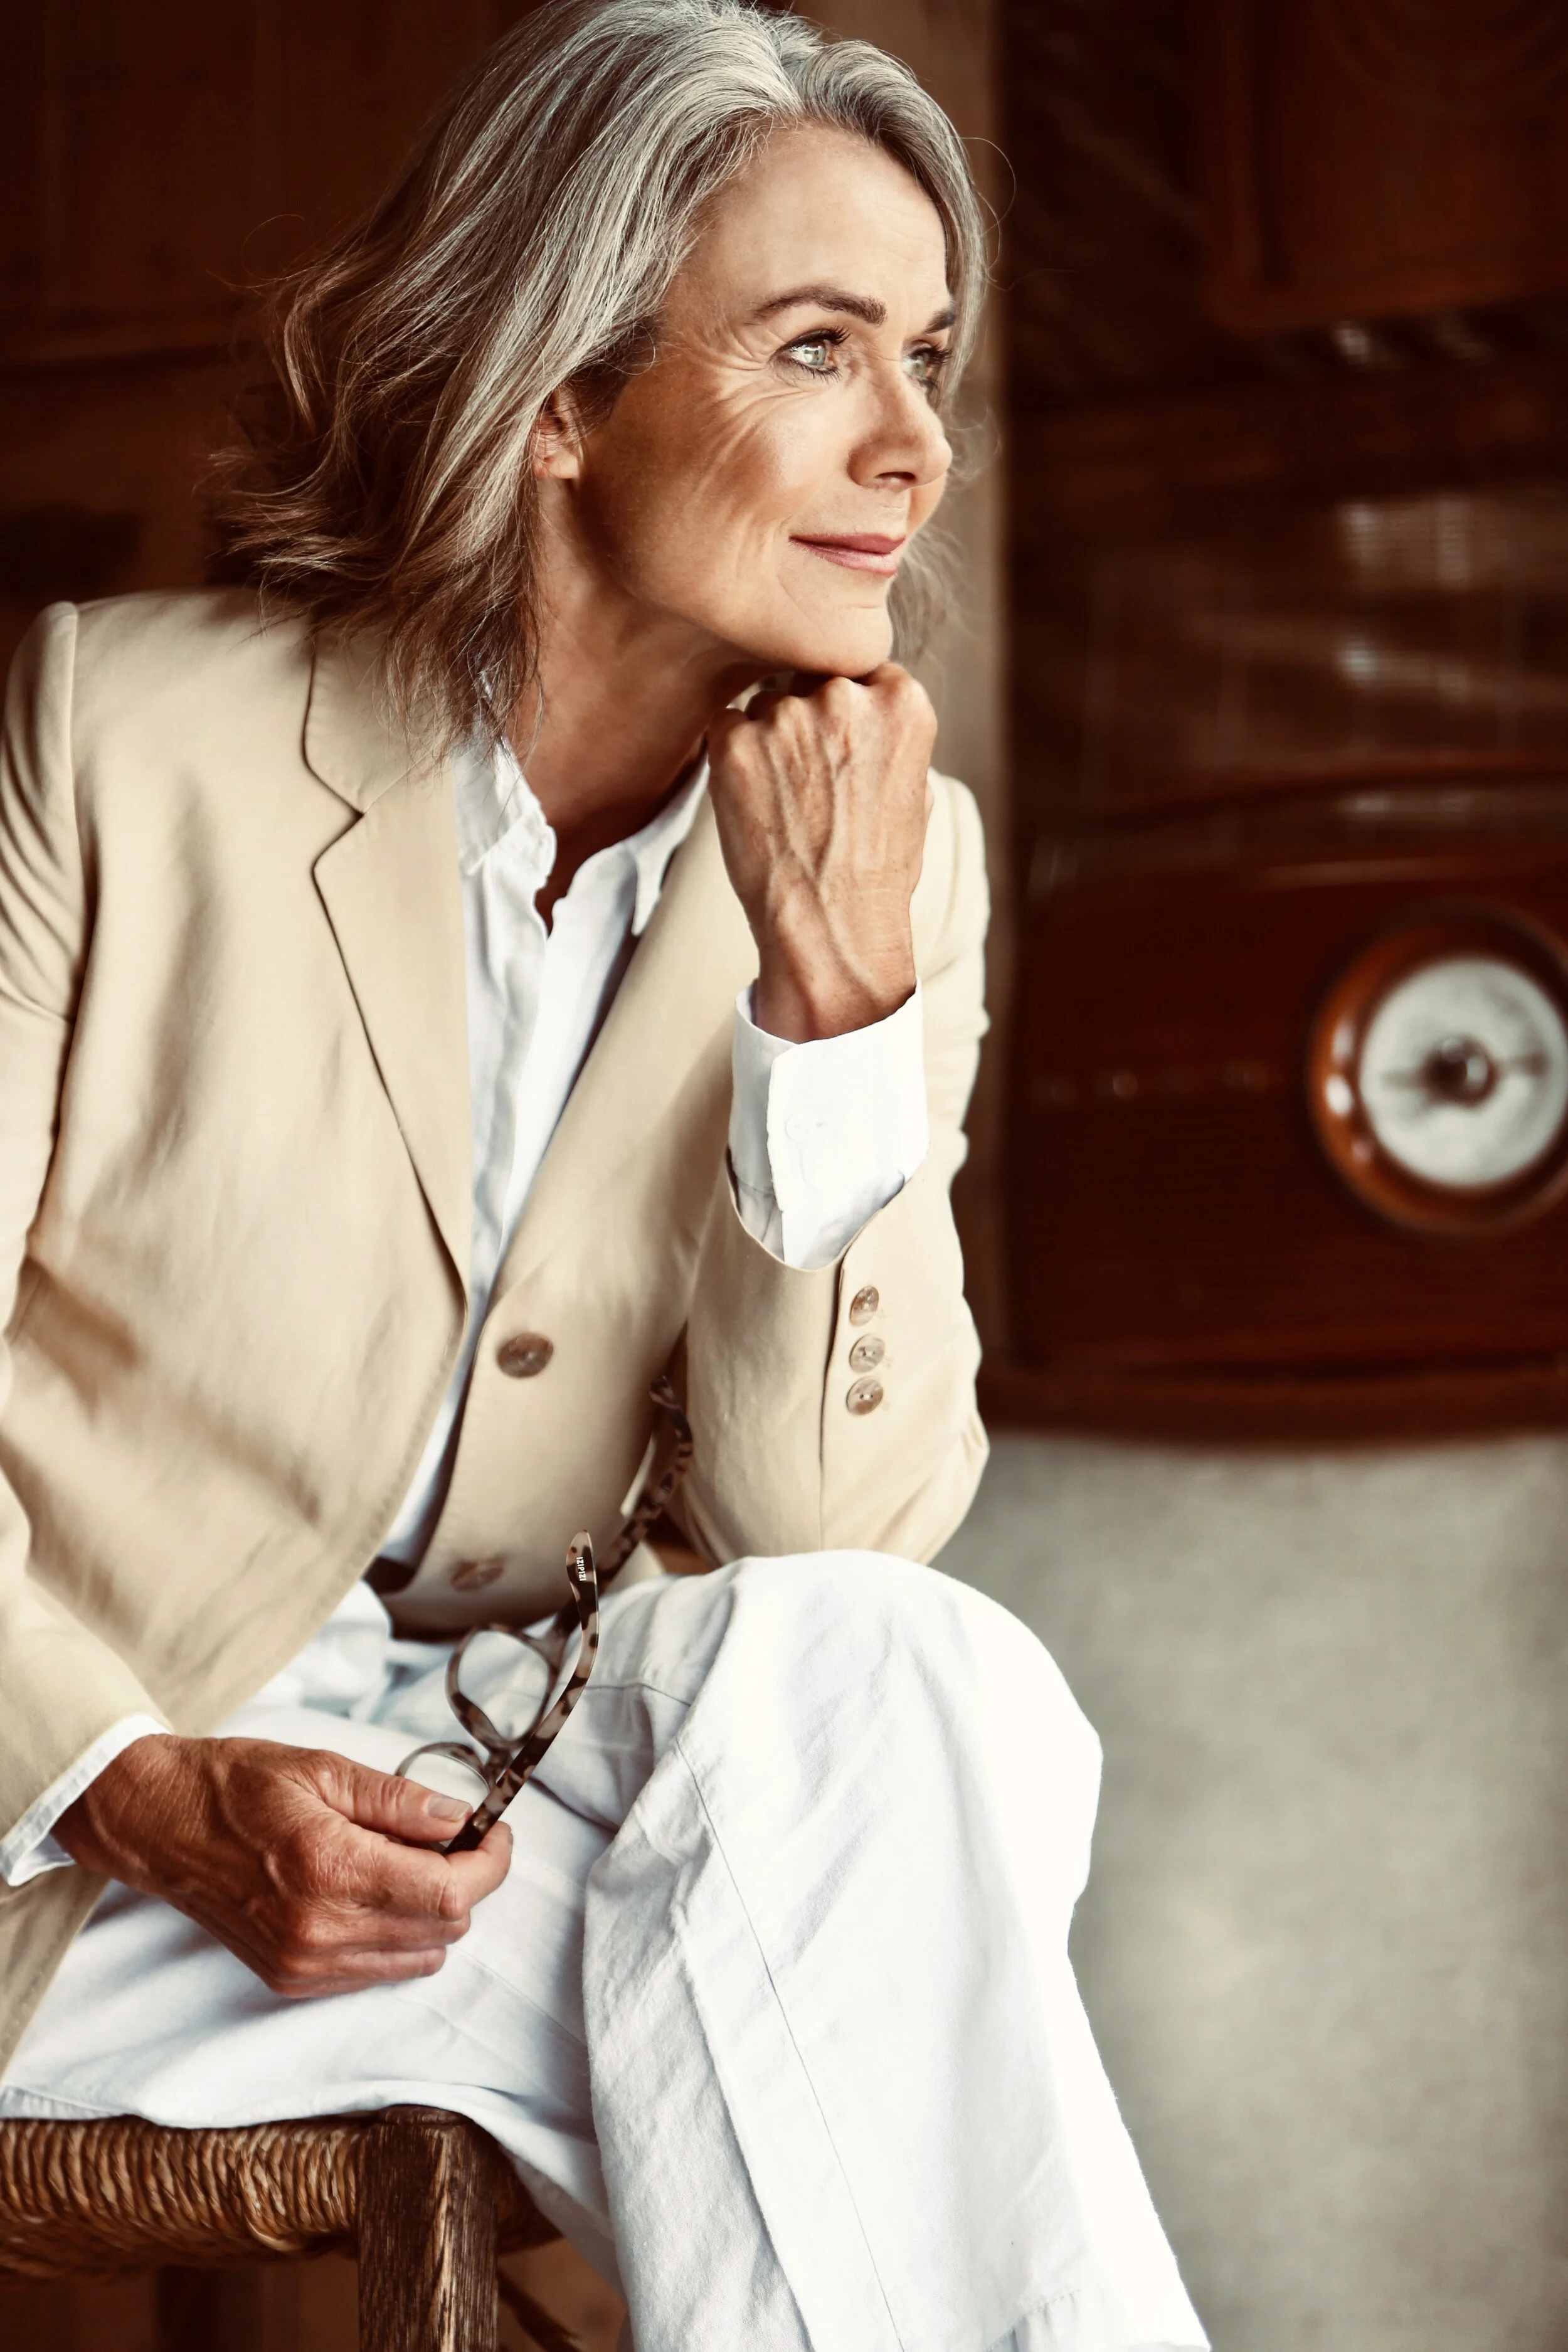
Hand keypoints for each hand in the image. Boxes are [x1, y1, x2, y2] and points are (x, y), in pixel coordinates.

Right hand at [54, 1733, 511, 1997]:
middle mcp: (320, 1930)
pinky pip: (378, 1970)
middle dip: (465, 1882)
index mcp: (331, 1869)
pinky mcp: (292, 1980)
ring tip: (406, 1862)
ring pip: (419, 1957)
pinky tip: (374, 1891)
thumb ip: (399, 1800)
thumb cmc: (237, 1787)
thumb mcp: (323, 1769)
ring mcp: (305, 1963)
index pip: (450, 1893)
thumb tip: (460, 1819)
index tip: (497, 1833)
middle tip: (452, 1838)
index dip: (491, 1864)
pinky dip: (396, 1935)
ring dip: (433, 1913)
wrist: (162, 1827)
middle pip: (444, 1929)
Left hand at [707, 664, 934, 1041]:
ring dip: (769, 742)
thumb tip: (863, 710)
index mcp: (903, 702)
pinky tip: (755, 805)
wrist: (832, 927)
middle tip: (810, 785)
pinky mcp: (734, 742)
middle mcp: (846, 696)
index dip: (850, 715)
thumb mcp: (915, 791)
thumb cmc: (878, 873)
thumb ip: (888, 736)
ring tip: (785, 805)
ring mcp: (786, 716)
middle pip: (812, 684)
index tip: (845, 750)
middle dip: (809, 724)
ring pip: (766, 705)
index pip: (864, 674)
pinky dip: (732, 759)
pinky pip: (724, 727)